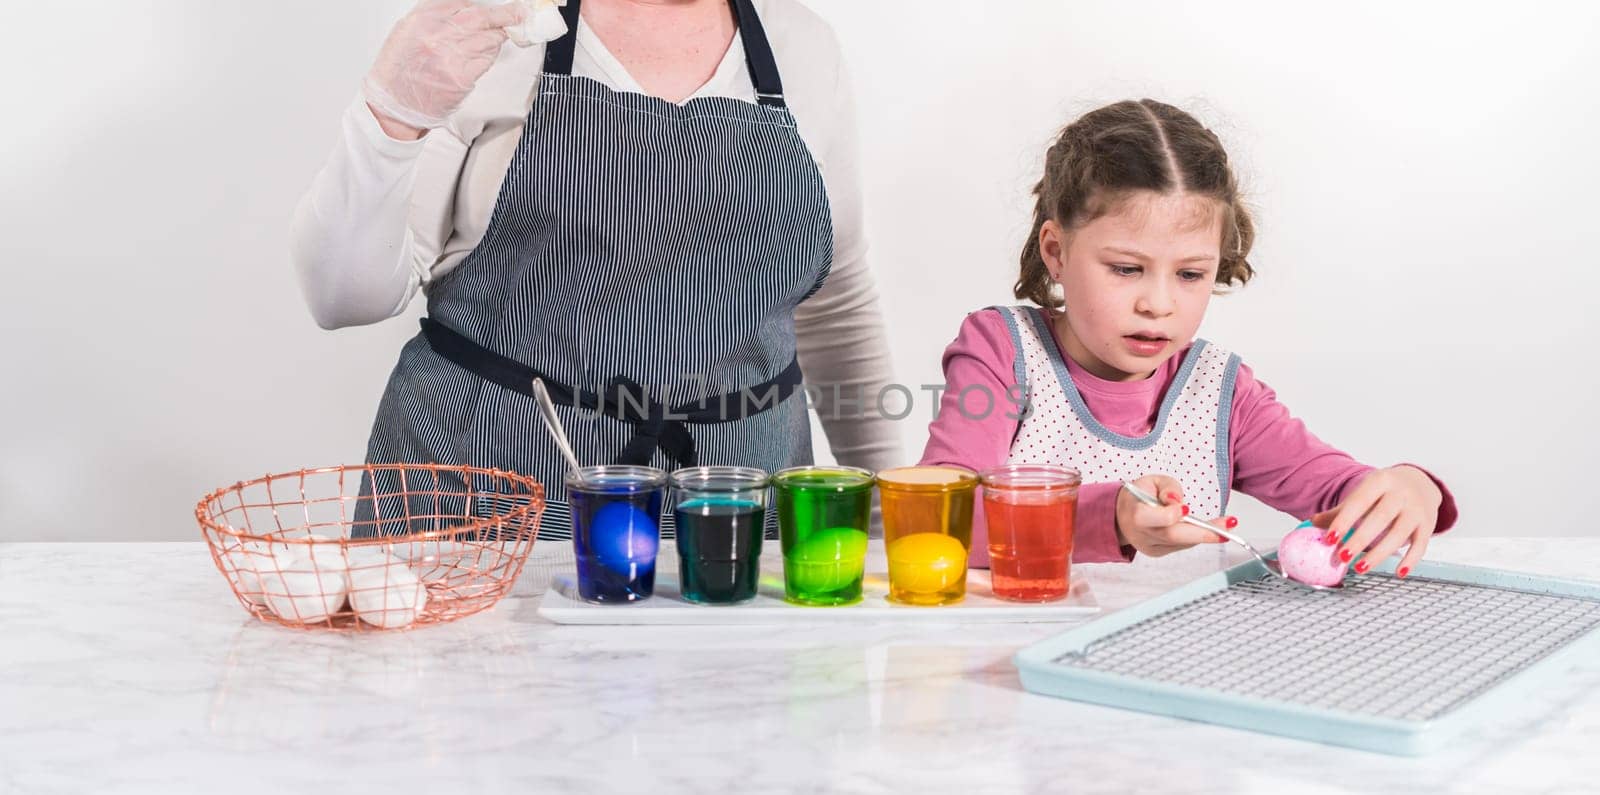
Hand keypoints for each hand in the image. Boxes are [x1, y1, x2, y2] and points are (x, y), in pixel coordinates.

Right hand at [362, 0, 527, 135]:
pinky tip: (482, 56)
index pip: (461, 3)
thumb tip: (463, 8)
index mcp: (422, 20)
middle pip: (481, 17)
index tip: (491, 7)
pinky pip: (486, 60)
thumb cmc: (399, 69)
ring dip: (496, 38)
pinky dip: (489, 56)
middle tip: (518, 13)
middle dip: (504, 14)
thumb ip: (434, 16)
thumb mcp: (407, 30)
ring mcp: (451, 56)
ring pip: (489, 39)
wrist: (394, 103)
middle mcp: (437, 35)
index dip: (480, 6)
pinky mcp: (462, 77)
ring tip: (493, 39)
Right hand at [1115, 475, 1236, 557]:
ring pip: (1182, 542)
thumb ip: (1167, 488)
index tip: (1186, 509)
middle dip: (1203, 531)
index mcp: (1136, 514)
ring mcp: (1151, 546)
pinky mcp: (1158, 553)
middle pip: (1174, 536)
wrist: (1120, 515)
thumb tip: (1177, 502)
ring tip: (1228, 524)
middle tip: (1228, 525)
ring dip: (1206, 533)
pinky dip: (1194, 535)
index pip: (1153, 519)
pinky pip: (1181, 545)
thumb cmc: (1138, 495)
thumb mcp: (1152, 481)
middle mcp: (1142, 534)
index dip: (1169, 515)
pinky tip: (1206, 528)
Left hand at [1312, 465, 1442, 577]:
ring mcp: (1417, 509)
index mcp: (1380, 481)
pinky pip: (1421, 545)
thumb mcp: (1364, 492)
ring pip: (1399, 534)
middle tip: (1342, 557)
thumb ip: (1341, 510)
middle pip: (1380, 518)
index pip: (1360, 501)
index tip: (1329, 539)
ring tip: (1360, 567)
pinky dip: (1411, 560)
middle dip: (1360, 539)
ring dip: (1380, 553)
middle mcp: (1401, 493)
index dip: (1344, 520)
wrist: (1419, 482)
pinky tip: (1399, 572)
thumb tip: (1313, 522)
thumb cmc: (1384, 491)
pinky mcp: (1428, 524)